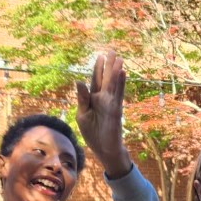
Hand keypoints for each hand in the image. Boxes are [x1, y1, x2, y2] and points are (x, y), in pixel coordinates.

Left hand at [75, 52, 130, 174]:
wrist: (103, 149)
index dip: (98, 69)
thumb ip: (82, 98)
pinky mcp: (116, 110)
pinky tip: (122, 73)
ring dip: (116, 71)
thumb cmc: (92, 133)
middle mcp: (103, 99)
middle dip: (109, 65)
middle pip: (106, 79)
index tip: (100, 56)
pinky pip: (118, 94)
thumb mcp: (82, 115)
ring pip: (113, 84)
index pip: (95, 80)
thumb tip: (78, 81)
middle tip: (113, 51)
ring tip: (120, 58)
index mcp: (93, 99)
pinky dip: (120, 84)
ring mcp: (111, 104)